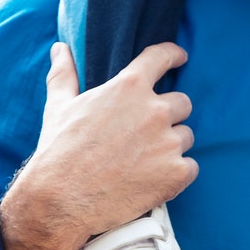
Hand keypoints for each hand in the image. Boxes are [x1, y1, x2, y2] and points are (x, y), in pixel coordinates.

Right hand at [0, 42, 195, 249]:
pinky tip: (154, 180)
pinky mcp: (176, 173)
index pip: (161, 58)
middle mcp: (155, 111)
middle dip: (168, 115)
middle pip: (182, 103)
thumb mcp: (59, 107)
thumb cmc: (58, 151)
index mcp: (129, 87)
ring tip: (143, 161)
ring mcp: (168, 143)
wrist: (60, 201)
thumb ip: (64, 74)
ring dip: (171, 146)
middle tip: (145, 134)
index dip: (173, 55)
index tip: (180, 57)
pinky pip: (191, 167)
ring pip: (186, 136)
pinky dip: (177, 174)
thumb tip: (60, 48)